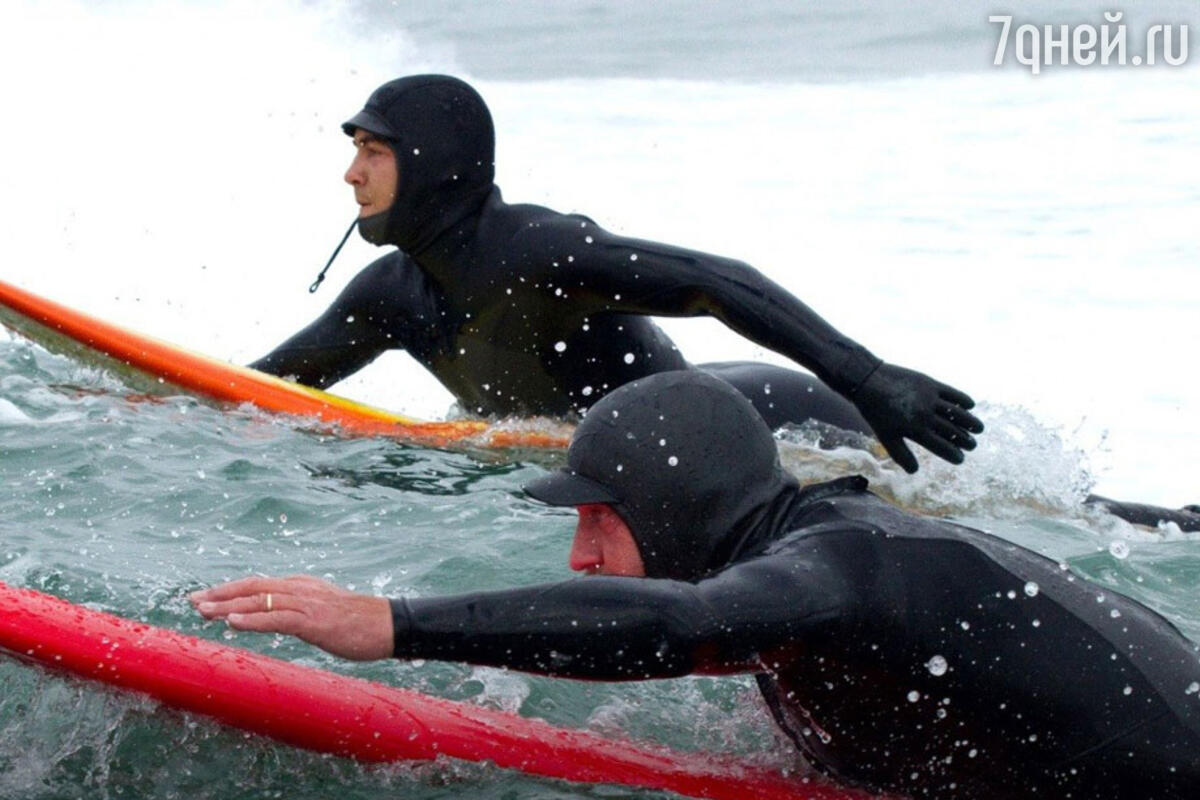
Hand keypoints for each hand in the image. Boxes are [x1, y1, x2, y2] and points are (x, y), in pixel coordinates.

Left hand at [190, 575, 392, 660]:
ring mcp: (307, 603)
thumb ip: (301, 611)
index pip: (259, 585)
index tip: (206, 597)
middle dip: (220, 594)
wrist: (388, 625)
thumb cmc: (359, 624)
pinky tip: (233, 622)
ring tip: (204, 610)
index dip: (230, 590)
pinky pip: (277, 618)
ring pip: (260, 600)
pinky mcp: (313, 621)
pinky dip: (253, 619)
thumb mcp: (324, 612)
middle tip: (193, 600)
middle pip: (253, 588)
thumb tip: (280, 618)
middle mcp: (300, 589)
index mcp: (302, 586)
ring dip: (228, 605)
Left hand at [851, 362, 983, 472]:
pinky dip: (963, 399)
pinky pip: (952, 393)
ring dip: (970, 422)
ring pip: (957, 413)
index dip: (954, 454)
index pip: (941, 446)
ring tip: (979, 429)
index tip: (961, 459)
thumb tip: (915, 471)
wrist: (869, 381)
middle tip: (972, 445)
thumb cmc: (876, 413)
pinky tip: (971, 405)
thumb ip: (901, 455)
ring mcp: (929, 398)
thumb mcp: (886, 437)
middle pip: (952, 431)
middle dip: (965, 440)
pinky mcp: (930, 383)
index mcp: (915, 430)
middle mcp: (925, 415)